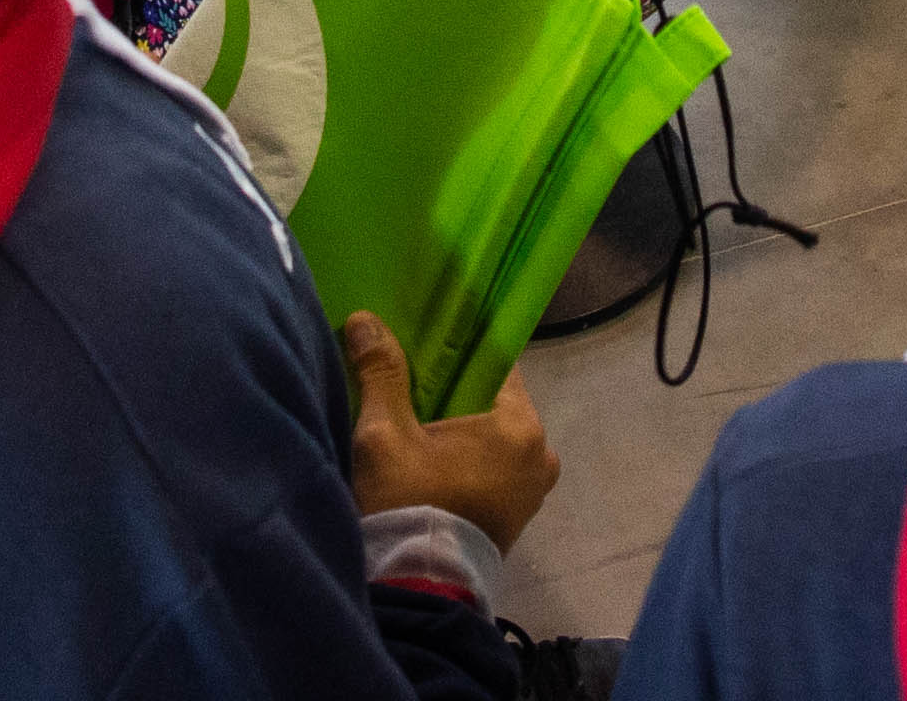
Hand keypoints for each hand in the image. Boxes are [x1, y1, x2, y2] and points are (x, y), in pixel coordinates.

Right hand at [339, 310, 556, 550]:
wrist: (420, 587)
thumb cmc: (410, 502)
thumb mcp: (385, 434)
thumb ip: (381, 373)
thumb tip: (365, 319)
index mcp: (520, 425)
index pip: (494, 364)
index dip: (457, 353)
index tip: (424, 348)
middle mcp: (541, 453)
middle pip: (494, 402)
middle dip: (457, 395)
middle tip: (414, 387)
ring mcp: (534, 489)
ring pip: (496, 439)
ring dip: (464, 432)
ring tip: (419, 425)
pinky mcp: (519, 516)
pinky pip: (498, 469)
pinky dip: (472, 461)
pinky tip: (435, 460)